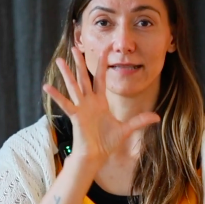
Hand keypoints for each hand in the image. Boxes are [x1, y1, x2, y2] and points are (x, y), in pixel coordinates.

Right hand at [43, 46, 160, 164]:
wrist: (96, 156)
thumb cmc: (106, 143)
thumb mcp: (126, 129)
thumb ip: (139, 120)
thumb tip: (157, 117)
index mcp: (100, 102)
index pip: (101, 78)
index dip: (102, 64)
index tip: (103, 49)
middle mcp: (89, 102)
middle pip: (84, 78)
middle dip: (80, 63)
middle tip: (75, 47)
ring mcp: (81, 108)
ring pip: (73, 86)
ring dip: (67, 73)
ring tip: (60, 60)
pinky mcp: (76, 116)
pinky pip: (65, 104)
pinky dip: (56, 96)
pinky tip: (47, 87)